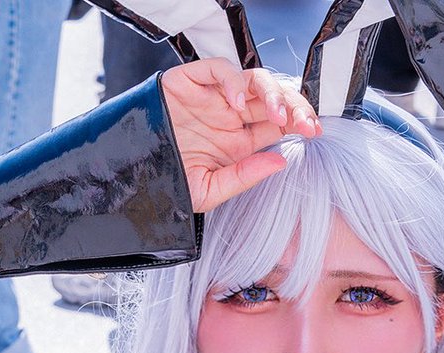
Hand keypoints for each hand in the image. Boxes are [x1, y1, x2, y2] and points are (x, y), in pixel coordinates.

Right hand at [160, 59, 321, 212]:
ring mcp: (212, 98)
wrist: (129, 175)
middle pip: (272, 100)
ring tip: (277, 114)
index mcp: (238, 143)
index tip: (314, 131)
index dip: (299, 123)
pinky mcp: (191, 82)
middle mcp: (229, 118)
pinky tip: (235, 103)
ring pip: (253, 80)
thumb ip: (244, 176)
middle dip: (294, 106)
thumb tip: (281, 161)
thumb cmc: (166, 185)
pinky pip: (219, 69)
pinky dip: (232, 80)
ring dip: (271, 93)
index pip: (277, 124)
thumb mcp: (208, 191)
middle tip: (306, 122)